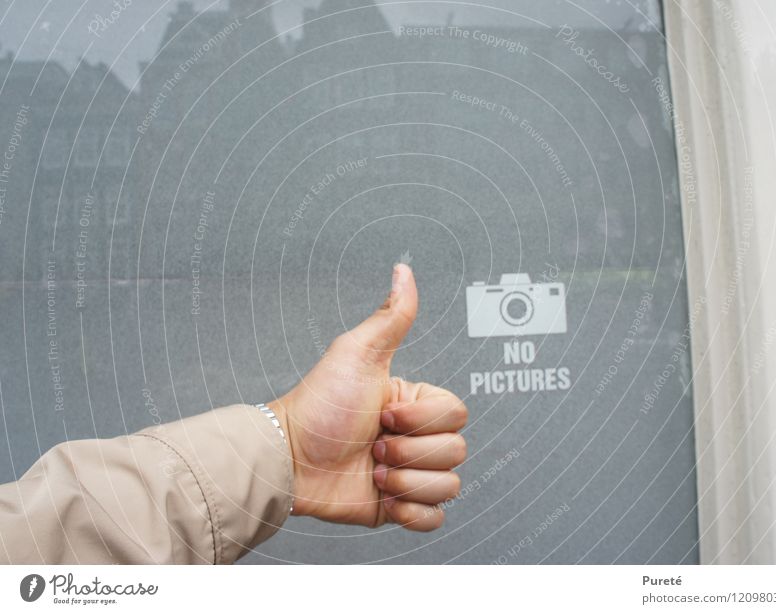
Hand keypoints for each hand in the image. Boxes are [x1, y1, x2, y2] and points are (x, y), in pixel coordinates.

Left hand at [270, 264, 467, 530]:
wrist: (288, 460)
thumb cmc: (319, 405)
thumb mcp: (357, 354)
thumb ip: (391, 317)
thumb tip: (404, 270)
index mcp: (415, 402)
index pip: (457, 414)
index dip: (422, 419)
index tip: (384, 414)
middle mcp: (416, 437)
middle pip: (456, 451)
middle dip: (410, 452)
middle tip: (373, 445)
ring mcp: (409, 473)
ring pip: (449, 486)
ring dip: (407, 482)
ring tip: (373, 471)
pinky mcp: (398, 507)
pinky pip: (435, 519)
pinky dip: (412, 513)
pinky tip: (385, 498)